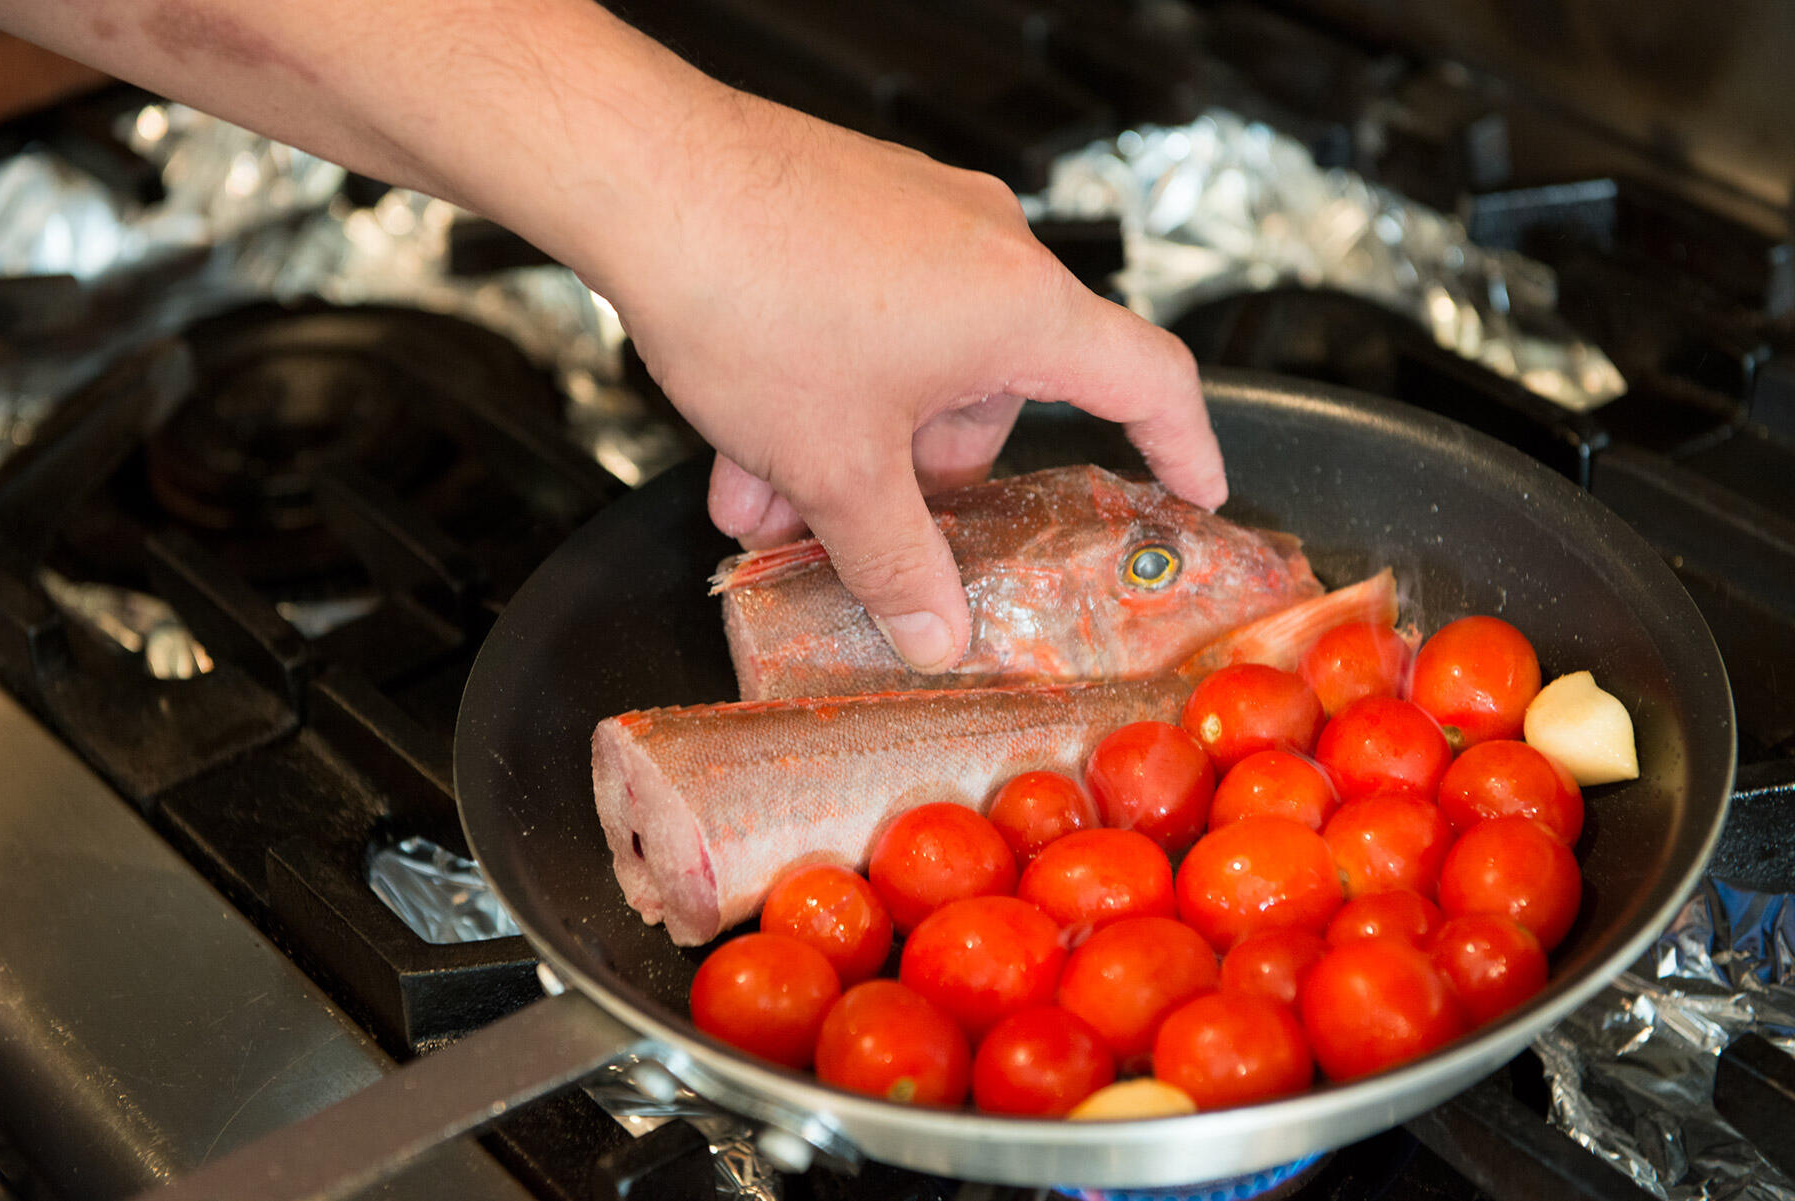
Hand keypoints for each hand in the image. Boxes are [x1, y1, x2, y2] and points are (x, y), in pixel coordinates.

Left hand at [597, 92, 1226, 671]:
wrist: (639, 174)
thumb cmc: (753, 293)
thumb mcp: (837, 465)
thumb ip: (897, 563)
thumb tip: (939, 634)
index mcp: (1021, 309)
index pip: (1147, 381)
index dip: (1181, 447)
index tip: (1192, 492)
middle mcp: (986, 251)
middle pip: (994, 400)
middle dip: (915, 481)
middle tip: (846, 533)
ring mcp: (918, 221)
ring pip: (911, 369)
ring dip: (844, 447)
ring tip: (761, 499)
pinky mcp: (854, 210)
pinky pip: (865, 322)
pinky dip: (819, 389)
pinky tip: (740, 445)